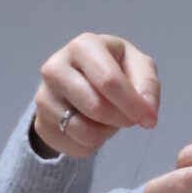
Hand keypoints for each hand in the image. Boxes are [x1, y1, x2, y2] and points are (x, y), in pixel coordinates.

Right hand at [32, 33, 160, 158]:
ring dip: (107, 132)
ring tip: (110, 119)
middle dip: (121, 118)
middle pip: (95, 107)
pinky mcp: (41, 123)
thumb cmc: (115, 67)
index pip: (107, 80)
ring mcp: (43, 97)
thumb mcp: (138, 66)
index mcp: (83, 46)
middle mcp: (55, 67)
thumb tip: (147, 109)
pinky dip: (93, 144)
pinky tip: (94, 127)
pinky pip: (75, 146)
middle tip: (130, 118)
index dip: (132, 103)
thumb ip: (147, 84)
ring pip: (84, 131)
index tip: (150, 119)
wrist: (80, 79)